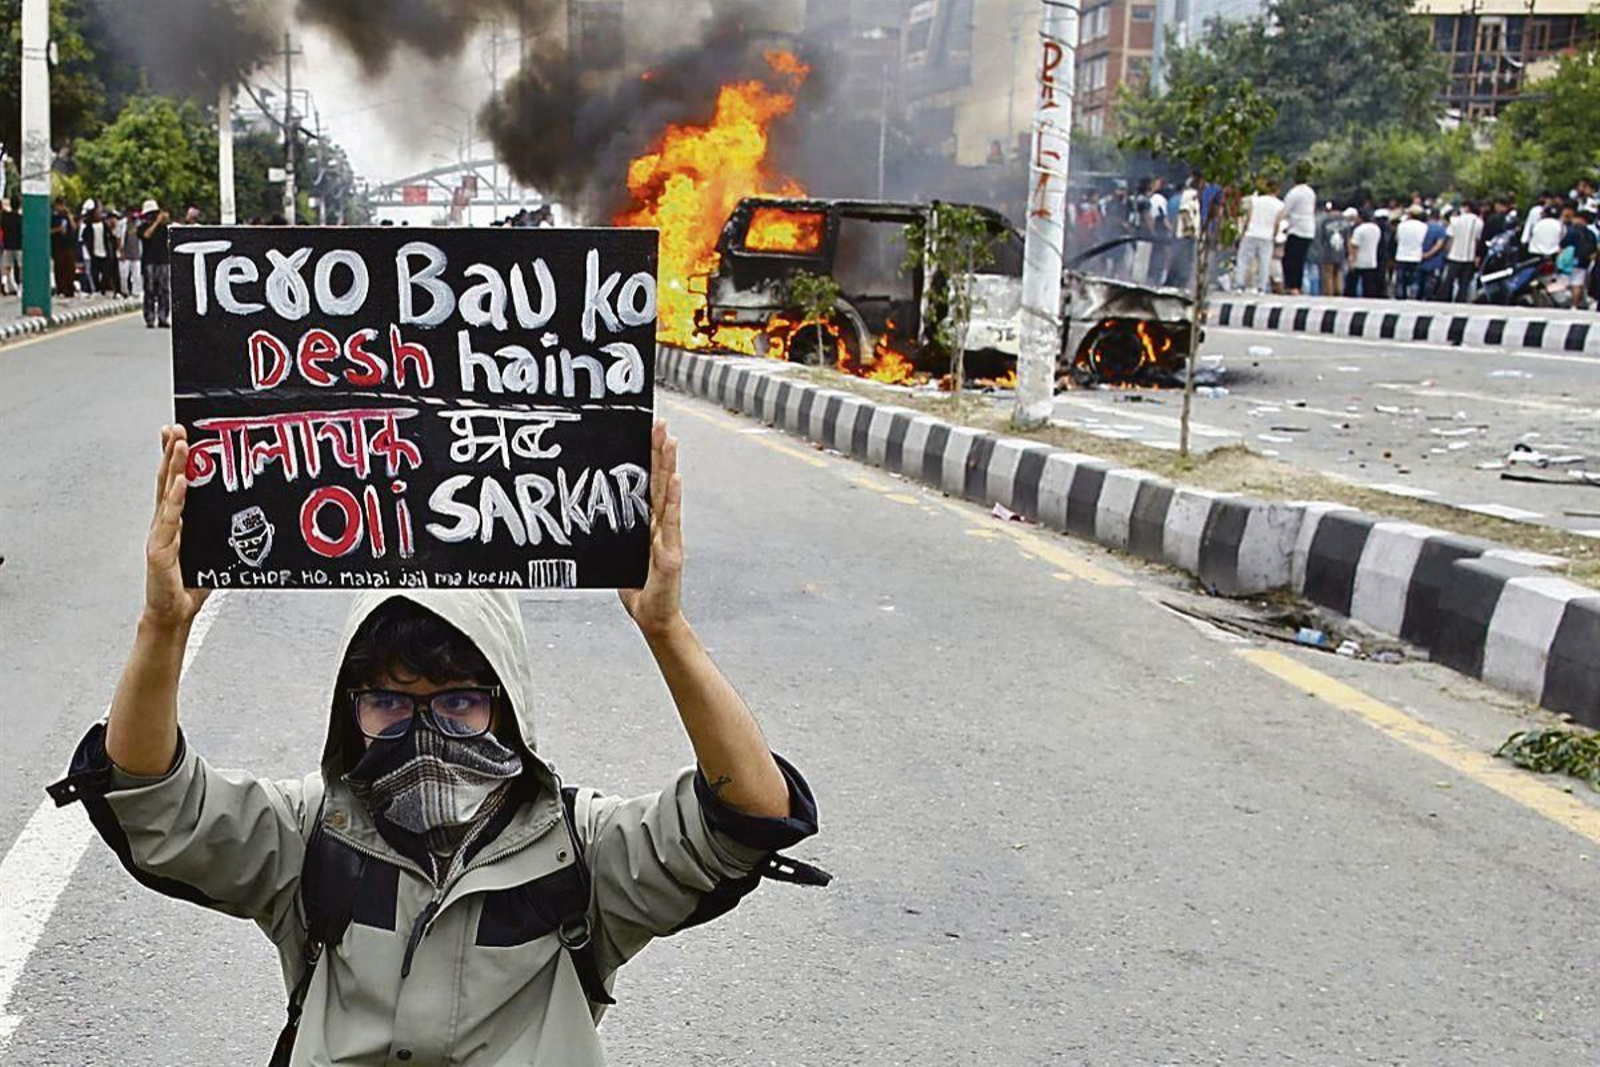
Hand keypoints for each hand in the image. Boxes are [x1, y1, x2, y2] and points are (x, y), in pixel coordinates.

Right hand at [144, 425, 209, 629]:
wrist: (175, 613)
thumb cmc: (192, 582)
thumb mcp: (212, 548)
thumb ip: (222, 530)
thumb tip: (250, 513)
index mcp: (176, 520)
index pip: (174, 481)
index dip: (174, 458)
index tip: (178, 433)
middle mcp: (165, 523)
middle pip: (165, 480)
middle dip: (170, 452)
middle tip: (176, 428)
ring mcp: (159, 534)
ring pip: (165, 494)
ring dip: (172, 467)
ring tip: (179, 445)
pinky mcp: (157, 551)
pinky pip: (168, 521)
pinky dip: (174, 500)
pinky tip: (180, 483)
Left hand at [618, 420, 683, 638]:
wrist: (652, 617)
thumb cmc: (637, 588)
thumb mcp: (618, 556)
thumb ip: (613, 536)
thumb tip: (588, 516)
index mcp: (646, 524)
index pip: (647, 485)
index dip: (647, 459)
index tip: (646, 432)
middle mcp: (659, 526)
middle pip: (659, 482)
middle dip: (659, 452)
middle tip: (659, 424)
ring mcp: (668, 538)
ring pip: (667, 496)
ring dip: (669, 467)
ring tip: (670, 441)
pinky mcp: (672, 554)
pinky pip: (672, 522)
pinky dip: (675, 500)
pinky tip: (676, 479)